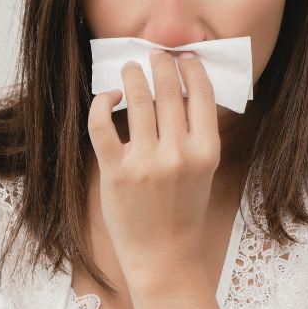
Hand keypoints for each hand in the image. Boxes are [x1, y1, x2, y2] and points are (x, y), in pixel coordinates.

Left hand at [87, 48, 220, 295]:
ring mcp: (145, 162)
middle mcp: (178, 154)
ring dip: (132, 76)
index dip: (191, 69)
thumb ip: (197, 135)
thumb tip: (185, 93)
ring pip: (137, 100)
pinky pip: (103, 125)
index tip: (183, 57)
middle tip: (155, 53)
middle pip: (168, 91)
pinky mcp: (116, 171)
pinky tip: (107, 97)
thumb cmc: (183, 211)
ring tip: (129, 68)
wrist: (163, 255)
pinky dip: (102, 103)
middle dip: (160, 64)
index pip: (201, 95)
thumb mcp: (204, 171)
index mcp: (206, 152)